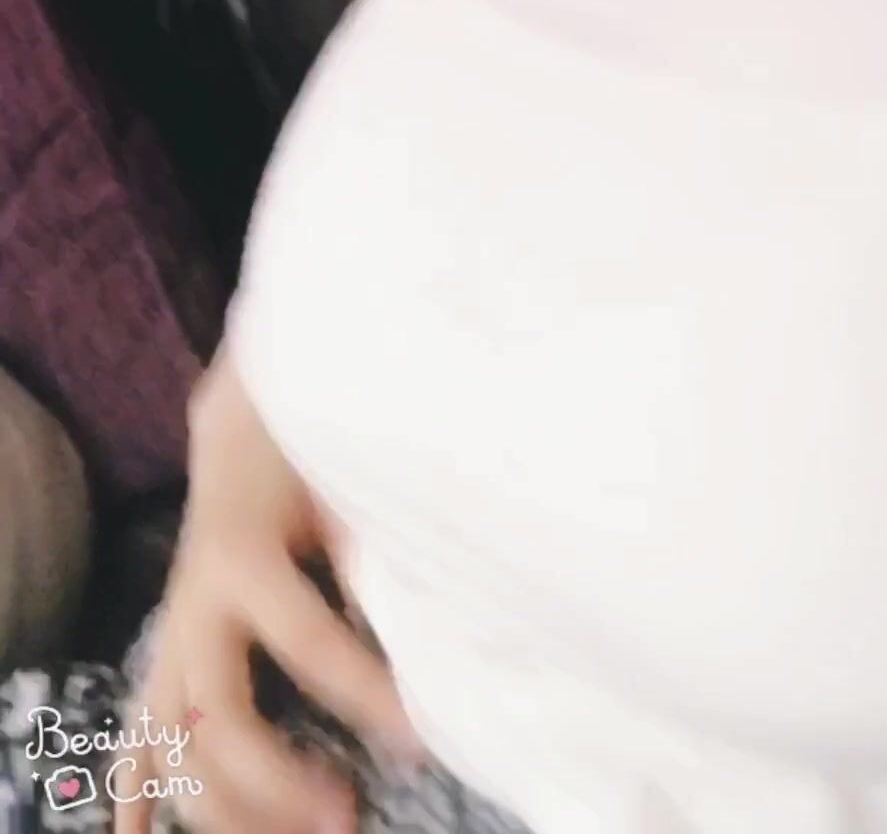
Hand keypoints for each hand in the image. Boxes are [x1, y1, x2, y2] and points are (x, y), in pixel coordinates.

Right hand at [114, 350, 422, 833]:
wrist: (245, 416)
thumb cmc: (305, 444)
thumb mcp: (341, 477)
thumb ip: (367, 542)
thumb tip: (425, 610)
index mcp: (241, 554)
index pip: (306, 642)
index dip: (362, 695)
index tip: (417, 736)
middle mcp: (195, 605)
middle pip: (218, 719)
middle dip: (275, 783)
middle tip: (346, 816)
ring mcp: (175, 633)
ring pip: (175, 744)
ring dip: (221, 809)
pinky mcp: (169, 648)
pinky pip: (140, 729)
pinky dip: (137, 789)